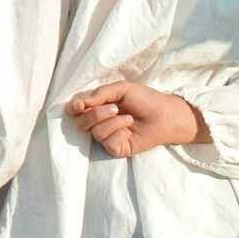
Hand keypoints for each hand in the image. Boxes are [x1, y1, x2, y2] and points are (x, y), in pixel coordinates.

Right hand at [66, 82, 206, 158]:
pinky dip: (119, 134)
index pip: (76, 109)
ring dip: (113, 123)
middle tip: (114, 108)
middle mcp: (100, 122)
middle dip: (96, 114)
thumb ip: (100, 93)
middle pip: (82, 123)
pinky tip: (129, 130)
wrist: (165, 115)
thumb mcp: (122, 89)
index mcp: (99, 106)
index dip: (74, 108)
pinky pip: (108, 143)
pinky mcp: (116, 149)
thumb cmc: (145, 99)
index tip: (80, 106)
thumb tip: (81, 103)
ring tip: (129, 118)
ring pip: (96, 133)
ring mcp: (108, 136)